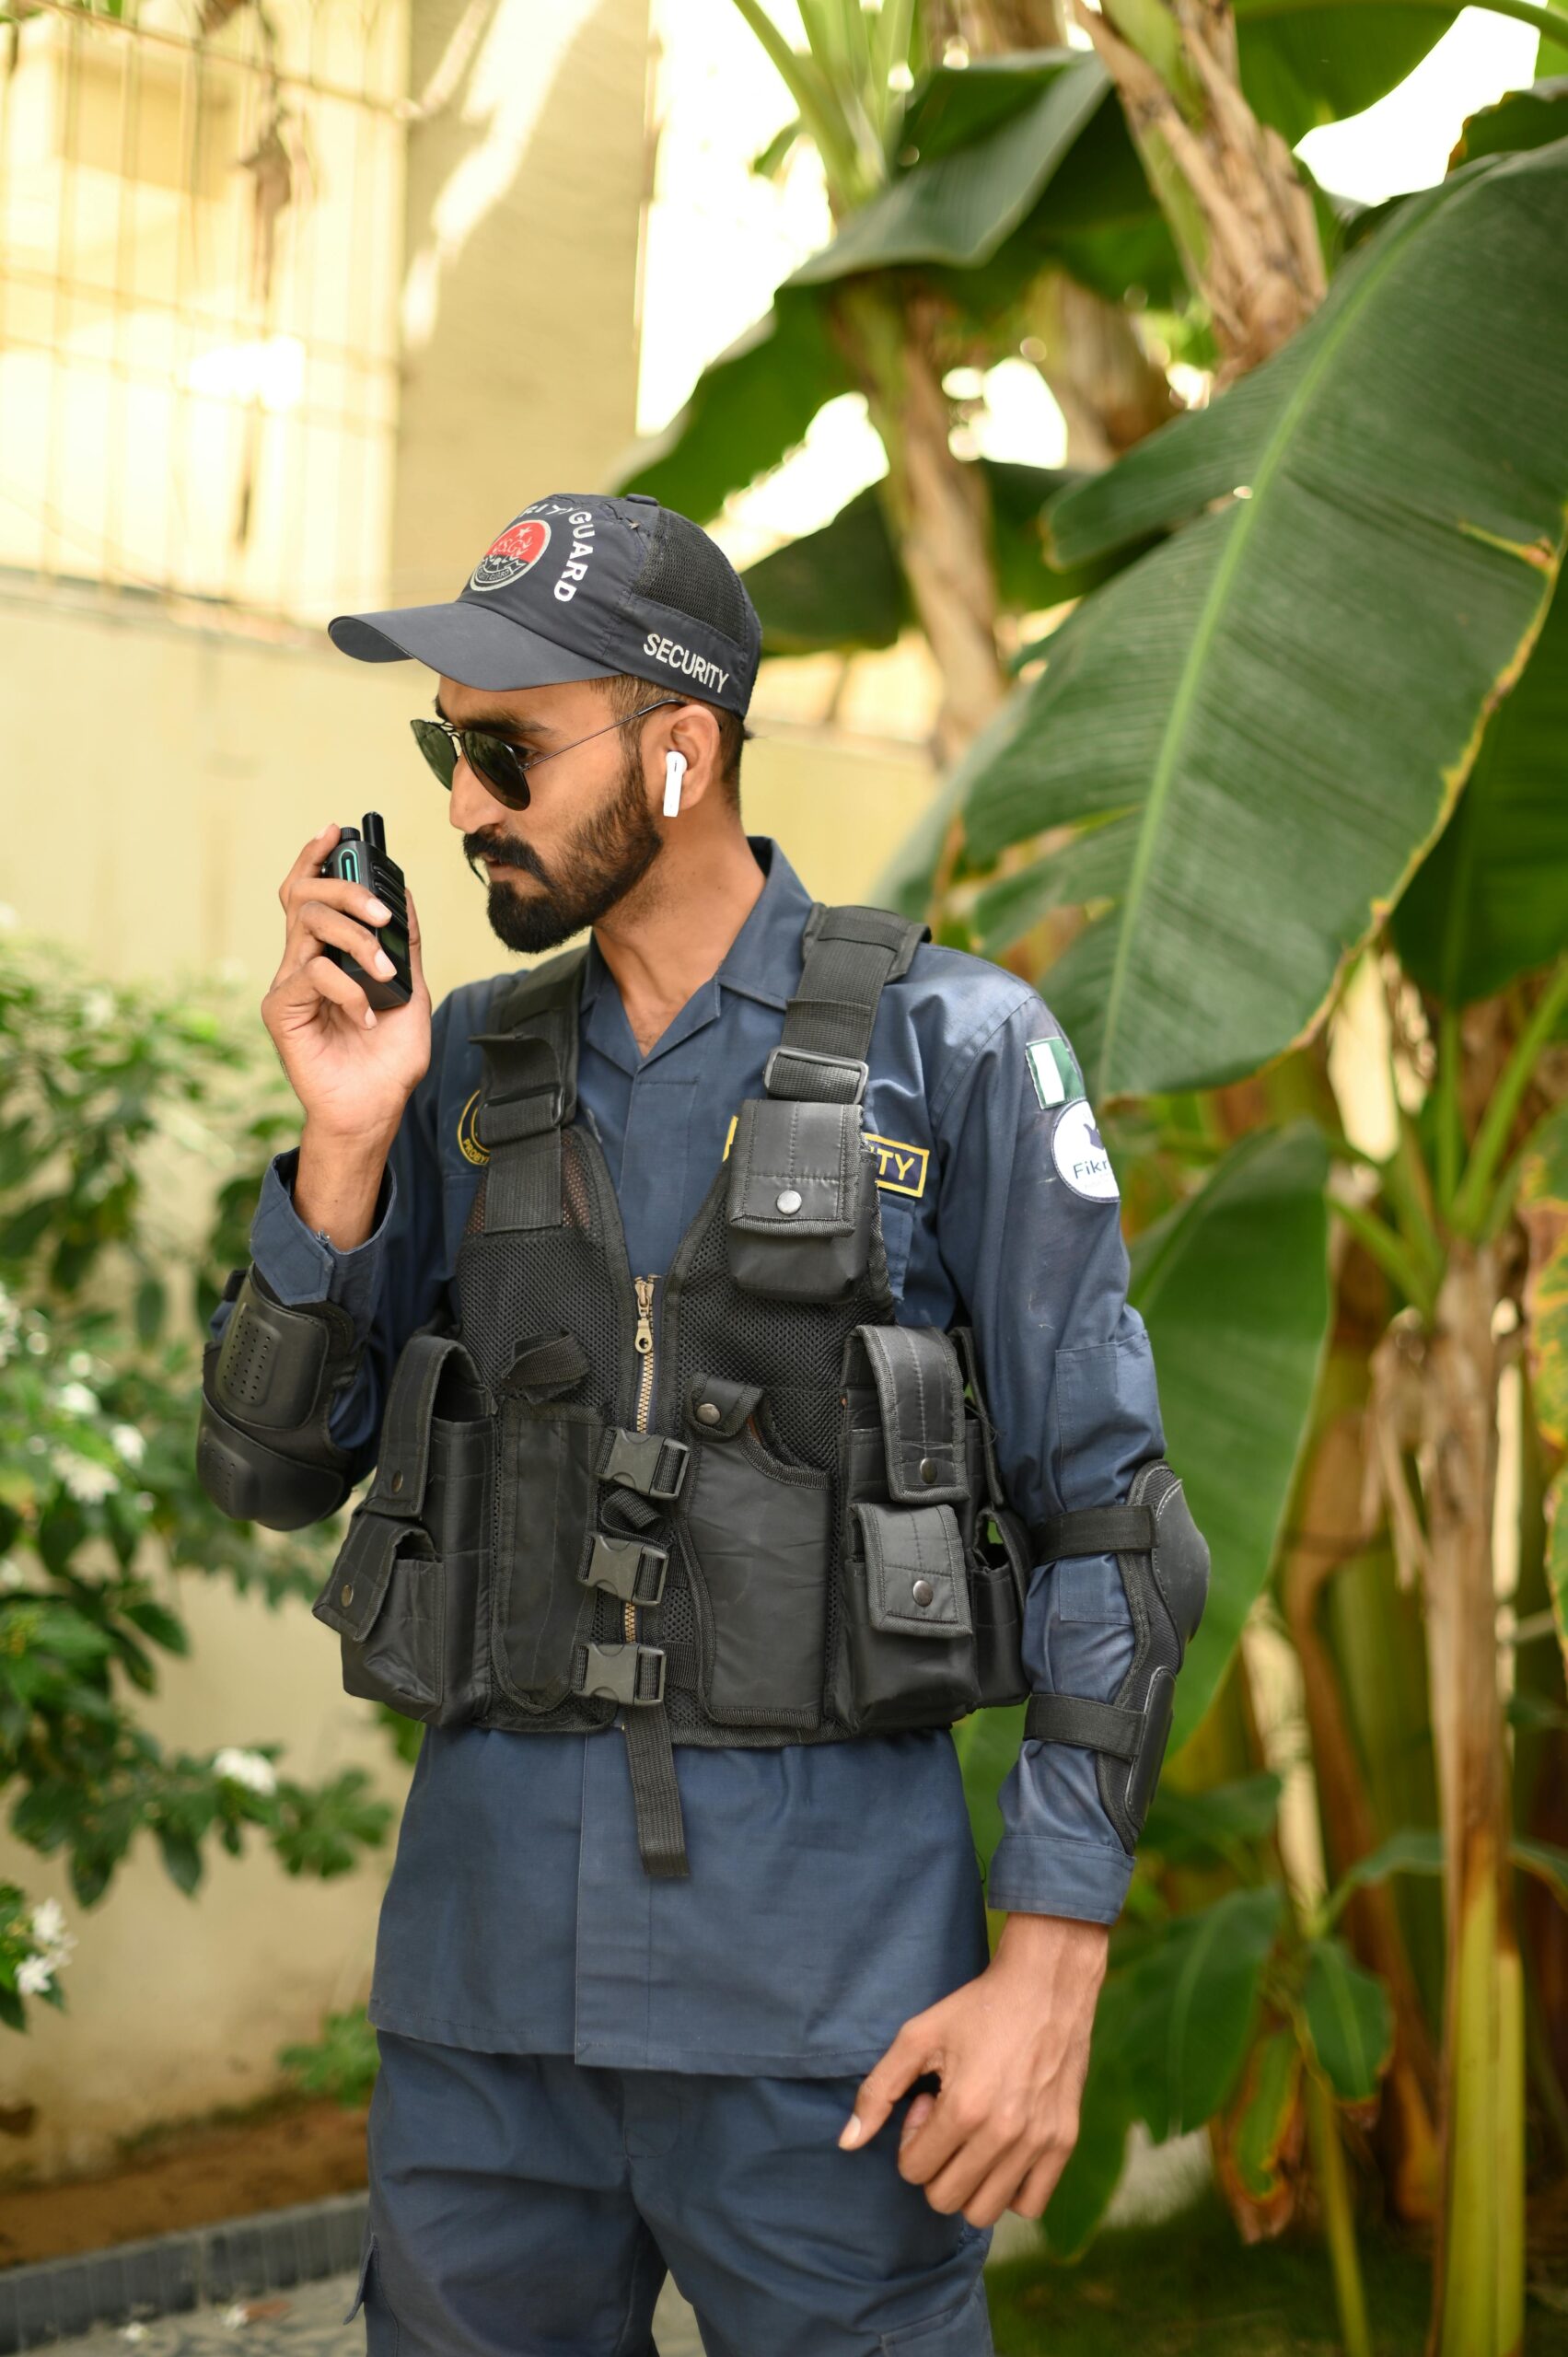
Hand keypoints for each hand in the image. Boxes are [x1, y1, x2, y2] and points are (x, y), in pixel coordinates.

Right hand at [262, 824, 431, 1144]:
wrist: (373, 1110)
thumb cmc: (387, 1059)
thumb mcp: (412, 993)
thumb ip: (405, 946)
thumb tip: (405, 897)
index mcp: (330, 954)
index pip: (311, 893)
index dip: (317, 858)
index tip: (335, 829)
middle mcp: (304, 962)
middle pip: (304, 896)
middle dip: (345, 889)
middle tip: (381, 913)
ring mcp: (290, 984)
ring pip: (308, 926)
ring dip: (355, 940)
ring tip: (384, 972)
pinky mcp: (281, 1010)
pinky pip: (311, 974)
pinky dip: (347, 989)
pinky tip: (366, 1016)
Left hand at [837, 1913, 1108, 2228]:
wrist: (1046, 1985)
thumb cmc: (977, 2008)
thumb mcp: (917, 2037)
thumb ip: (877, 2091)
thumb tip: (847, 2143)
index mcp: (964, 2110)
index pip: (914, 2172)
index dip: (911, 2139)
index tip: (928, 2104)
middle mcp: (1004, 2135)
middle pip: (945, 2199)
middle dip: (935, 2165)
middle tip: (949, 2120)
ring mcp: (1038, 2142)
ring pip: (984, 2211)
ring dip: (969, 2182)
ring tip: (975, 2135)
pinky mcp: (1065, 2142)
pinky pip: (1030, 2204)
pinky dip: (1010, 2190)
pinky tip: (1003, 2154)